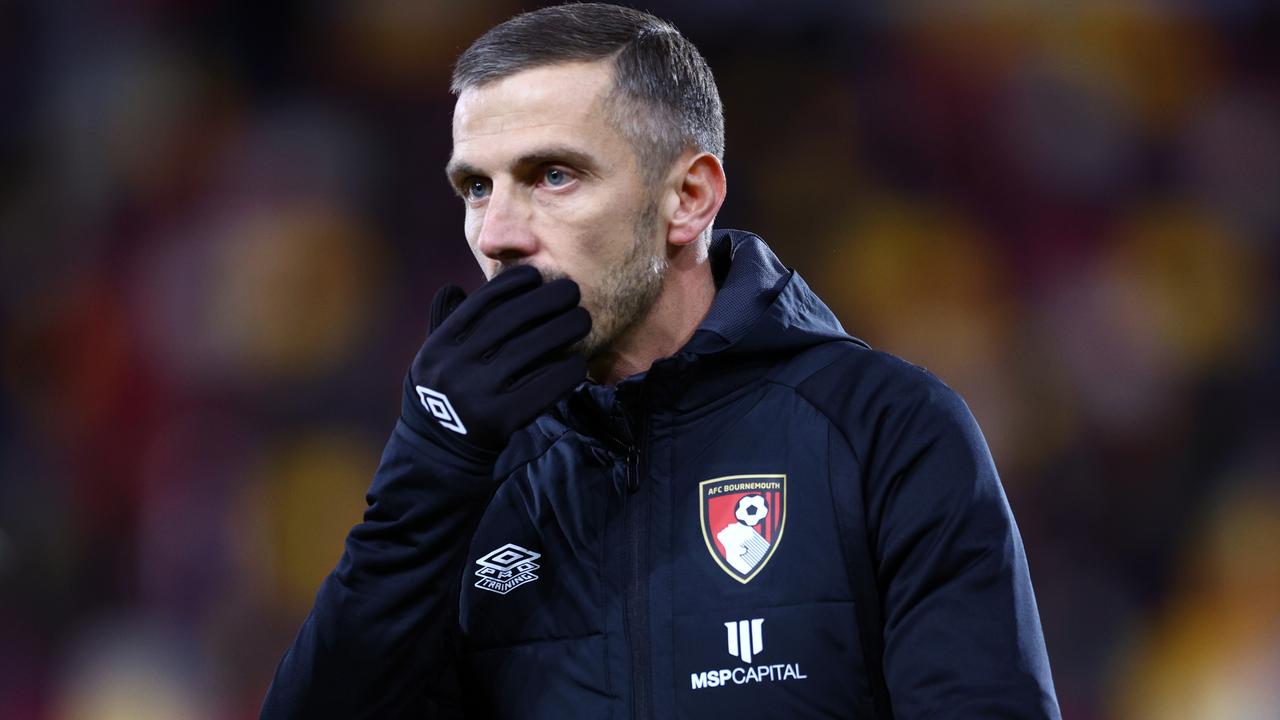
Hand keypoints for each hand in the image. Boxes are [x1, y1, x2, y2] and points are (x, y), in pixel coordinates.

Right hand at [402, 265, 590, 454]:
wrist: (438, 455)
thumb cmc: (445, 397)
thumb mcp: (432, 362)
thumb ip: (443, 324)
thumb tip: (454, 287)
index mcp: (439, 347)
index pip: (478, 305)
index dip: (511, 285)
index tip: (537, 274)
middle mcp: (454, 367)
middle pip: (508, 322)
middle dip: (544, 301)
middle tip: (573, 291)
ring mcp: (476, 395)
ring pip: (527, 351)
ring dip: (561, 330)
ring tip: (583, 319)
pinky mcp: (499, 421)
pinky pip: (540, 389)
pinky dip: (564, 373)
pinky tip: (580, 363)